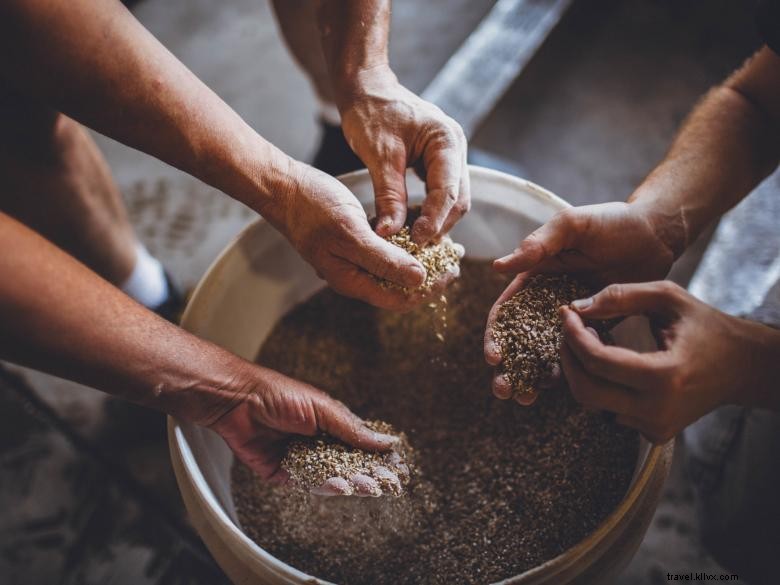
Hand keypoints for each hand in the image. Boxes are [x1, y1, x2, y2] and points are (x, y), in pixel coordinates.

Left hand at [208, 365, 398, 485]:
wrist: (238, 401)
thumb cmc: (280, 394)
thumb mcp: (323, 409)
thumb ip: (353, 429)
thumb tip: (387, 442)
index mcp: (330, 424)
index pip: (361, 445)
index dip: (379, 456)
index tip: (399, 467)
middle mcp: (317, 442)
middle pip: (349, 465)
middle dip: (370, 474)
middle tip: (390, 484)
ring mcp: (301, 459)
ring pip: (331, 477)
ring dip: (352, 482)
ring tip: (368, 486)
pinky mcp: (282, 473)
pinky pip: (307, 483)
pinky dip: (325, 486)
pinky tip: (341, 485)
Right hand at [267, 161, 454, 309]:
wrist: (283, 188)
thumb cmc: (312, 208)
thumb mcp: (351, 232)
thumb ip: (384, 260)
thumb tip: (419, 280)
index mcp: (352, 281)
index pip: (400, 299)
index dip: (430, 289)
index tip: (452, 270)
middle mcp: (355, 276)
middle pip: (400, 287)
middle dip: (431, 274)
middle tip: (456, 255)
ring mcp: (354, 260)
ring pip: (395, 268)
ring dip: (421, 258)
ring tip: (445, 243)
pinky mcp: (354, 243)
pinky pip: (386, 251)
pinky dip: (405, 244)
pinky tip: (421, 229)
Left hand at [339, 68, 469, 244]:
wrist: (366, 89)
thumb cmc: (371, 112)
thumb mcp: (379, 155)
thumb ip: (389, 195)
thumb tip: (390, 233)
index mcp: (447, 141)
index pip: (448, 191)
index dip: (434, 220)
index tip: (416, 241)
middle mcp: (455, 149)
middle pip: (457, 199)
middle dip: (438, 225)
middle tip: (414, 246)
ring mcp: (449, 156)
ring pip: (451, 200)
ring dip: (434, 221)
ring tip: (411, 240)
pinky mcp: (437, 163)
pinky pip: (439, 193)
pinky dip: (428, 210)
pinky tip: (410, 224)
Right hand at [484, 202, 677, 400]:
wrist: (656, 234)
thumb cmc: (612, 222)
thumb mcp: (572, 225)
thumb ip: (539, 244)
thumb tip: (500, 267)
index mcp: (533, 277)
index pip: (505, 311)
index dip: (495, 335)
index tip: (495, 356)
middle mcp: (546, 301)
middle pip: (516, 340)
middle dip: (505, 367)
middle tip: (503, 388)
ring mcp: (570, 319)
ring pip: (542, 353)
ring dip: (529, 376)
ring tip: (526, 397)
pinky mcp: (595, 329)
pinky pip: (577, 355)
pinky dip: (566, 372)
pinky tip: (560, 388)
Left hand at [558, 281, 774, 442]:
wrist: (743, 367)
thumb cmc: (706, 327)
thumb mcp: (668, 298)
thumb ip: (621, 296)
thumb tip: (577, 306)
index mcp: (664, 376)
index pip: (598, 362)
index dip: (573, 336)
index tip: (566, 314)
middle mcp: (657, 409)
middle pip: (586, 391)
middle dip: (568, 358)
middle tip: (570, 331)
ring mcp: (655, 426)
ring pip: (594, 403)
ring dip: (583, 371)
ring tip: (594, 341)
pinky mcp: (654, 433)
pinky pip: (610, 412)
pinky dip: (603, 386)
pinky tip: (613, 364)